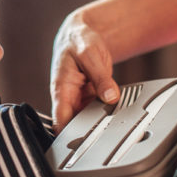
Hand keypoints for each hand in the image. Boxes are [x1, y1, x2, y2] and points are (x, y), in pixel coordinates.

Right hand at [50, 11, 120, 131]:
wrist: (83, 34)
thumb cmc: (79, 40)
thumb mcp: (91, 55)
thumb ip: (101, 77)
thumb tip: (110, 97)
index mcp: (61, 88)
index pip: (60, 120)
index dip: (68, 135)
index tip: (82, 143)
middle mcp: (67, 97)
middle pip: (74, 124)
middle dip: (87, 132)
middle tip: (105, 135)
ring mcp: (79, 99)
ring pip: (87, 120)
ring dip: (98, 124)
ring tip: (114, 125)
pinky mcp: (89, 98)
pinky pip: (97, 111)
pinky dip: (106, 114)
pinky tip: (116, 114)